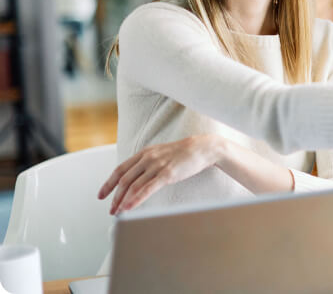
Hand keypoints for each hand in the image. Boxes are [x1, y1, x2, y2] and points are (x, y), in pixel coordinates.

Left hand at [98, 135, 223, 214]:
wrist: (202, 148)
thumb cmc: (184, 153)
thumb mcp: (160, 153)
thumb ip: (147, 163)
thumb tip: (136, 177)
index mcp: (144, 153)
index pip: (120, 169)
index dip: (108, 183)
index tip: (102, 195)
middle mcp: (147, 158)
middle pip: (124, 179)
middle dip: (114, 197)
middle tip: (110, 209)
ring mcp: (157, 166)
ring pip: (133, 185)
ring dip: (122, 201)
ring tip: (118, 212)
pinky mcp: (167, 174)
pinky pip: (147, 189)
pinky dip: (136, 199)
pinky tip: (129, 207)